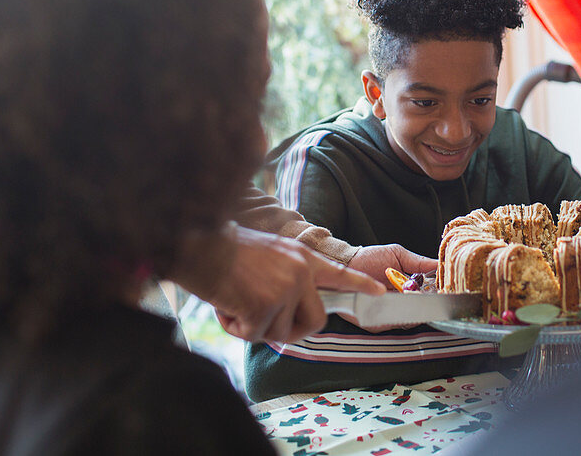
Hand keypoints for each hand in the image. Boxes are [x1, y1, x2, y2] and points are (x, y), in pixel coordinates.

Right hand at [175, 223, 382, 342]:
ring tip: (235, 301)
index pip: (338, 272)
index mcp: (302, 257)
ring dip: (254, 326)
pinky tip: (225, 304)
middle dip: (291, 331)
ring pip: (279, 333)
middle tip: (263, 322)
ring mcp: (287, 289)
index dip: (359, 284)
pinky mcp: (267, 306)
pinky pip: (255, 335)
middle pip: (314, 321)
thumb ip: (285, 277)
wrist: (200, 246)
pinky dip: (236, 327)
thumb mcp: (268, 255)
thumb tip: (286, 311)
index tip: (379, 291)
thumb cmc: (225, 251)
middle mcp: (301, 273)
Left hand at [329, 244, 437, 331]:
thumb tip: (439, 265)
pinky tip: (394, 302)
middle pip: (419, 312)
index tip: (438, 289)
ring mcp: (387, 315)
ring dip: (409, 308)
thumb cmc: (370, 258)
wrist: (347, 263)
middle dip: (421, 302)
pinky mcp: (374, 323)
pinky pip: (389, 324)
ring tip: (407, 293)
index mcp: (407, 290)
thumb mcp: (398, 255)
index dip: (434, 296)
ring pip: (406, 320)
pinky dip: (394, 315)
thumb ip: (419, 262)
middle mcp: (398, 305)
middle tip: (418, 290)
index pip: (426, 299)